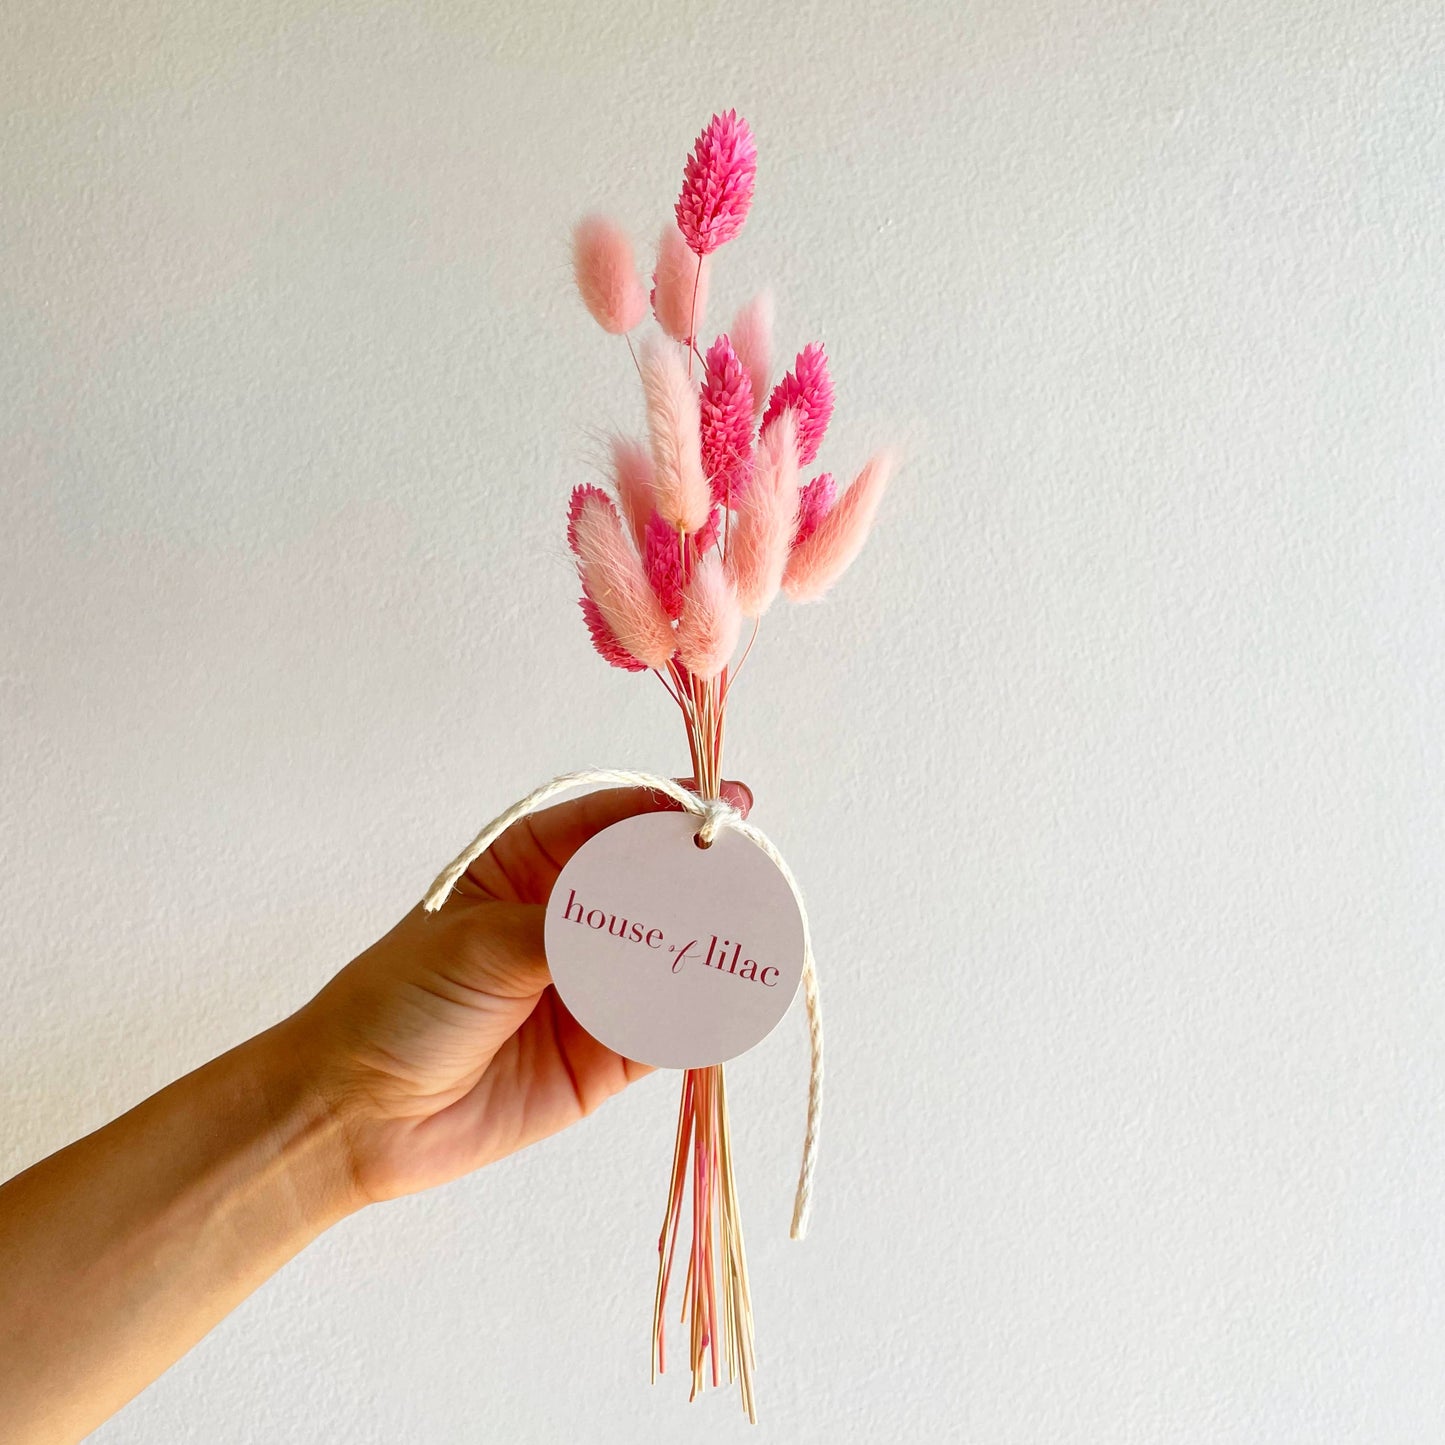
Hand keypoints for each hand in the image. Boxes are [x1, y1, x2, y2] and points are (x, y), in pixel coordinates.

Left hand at [282, 779, 752, 1207]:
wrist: (355, 1114)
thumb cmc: (398, 1003)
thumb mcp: (483, 943)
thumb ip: (576, 926)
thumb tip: (662, 905)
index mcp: (531, 863)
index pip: (615, 822)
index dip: (671, 812)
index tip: (725, 809)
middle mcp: (572, 918)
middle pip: (658, 886)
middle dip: (707, 881)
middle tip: (752, 880)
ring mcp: (595, 985)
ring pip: (673, 956)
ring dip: (713, 949)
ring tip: (755, 941)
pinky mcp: (608, 1054)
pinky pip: (669, 1029)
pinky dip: (703, 1019)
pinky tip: (730, 1007)